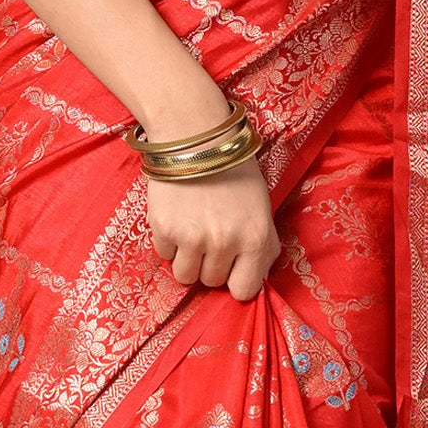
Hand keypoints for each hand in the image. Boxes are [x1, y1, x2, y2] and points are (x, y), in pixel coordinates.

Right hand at [143, 156, 279, 300]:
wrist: (197, 137)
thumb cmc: (234, 171)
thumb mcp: (262, 208)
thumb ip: (263, 246)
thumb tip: (255, 278)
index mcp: (255, 238)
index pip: (244, 290)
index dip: (237, 280)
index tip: (232, 268)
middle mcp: (225, 242)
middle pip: (212, 282)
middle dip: (211, 263)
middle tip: (210, 235)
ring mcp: (192, 238)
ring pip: (185, 276)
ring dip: (188, 258)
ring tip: (192, 230)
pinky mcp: (164, 228)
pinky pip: (164, 255)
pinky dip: (168, 241)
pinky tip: (177, 216)